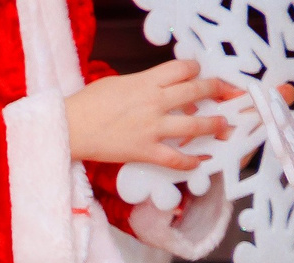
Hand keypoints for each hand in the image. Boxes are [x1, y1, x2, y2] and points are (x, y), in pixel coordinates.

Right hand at [65, 60, 238, 168]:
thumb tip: (159, 88)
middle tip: (225, 94)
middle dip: (216, 91)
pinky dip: (190, 162)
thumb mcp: (118, 83)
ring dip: (213, 125)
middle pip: (197, 91)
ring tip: (222, 125)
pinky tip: (199, 162)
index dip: (197, 70)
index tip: (199, 75)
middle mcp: (154, 102)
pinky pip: (175, 158)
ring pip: (194, 125)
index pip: (184, 69)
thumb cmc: (87, 104)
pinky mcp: (144, 151)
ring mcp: (151, 128)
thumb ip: (143, 84)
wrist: (68, 128)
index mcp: (146, 82)